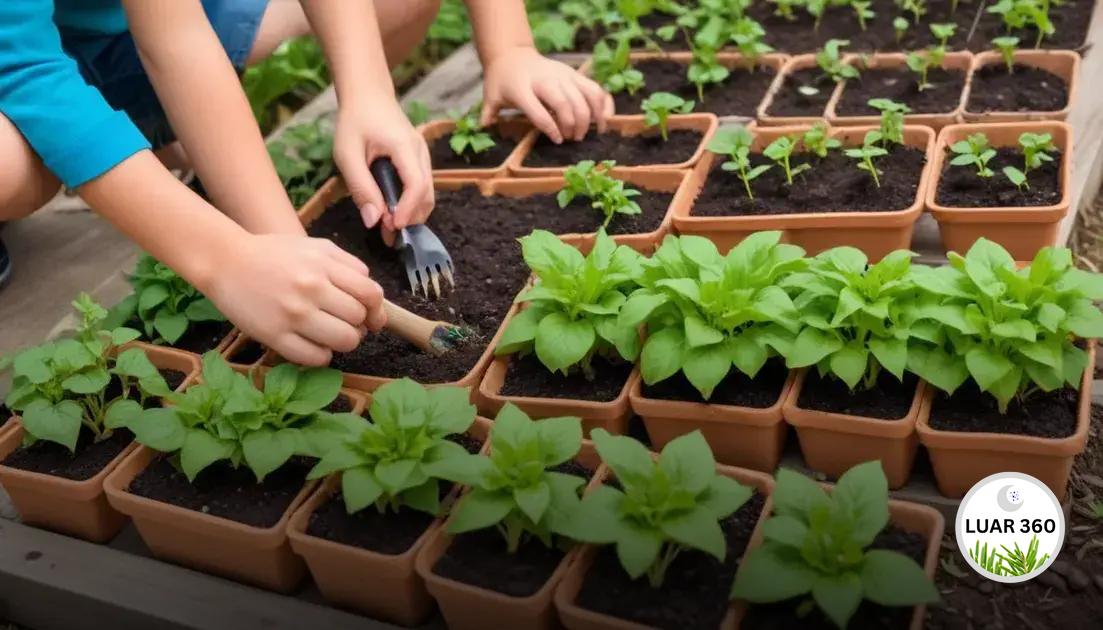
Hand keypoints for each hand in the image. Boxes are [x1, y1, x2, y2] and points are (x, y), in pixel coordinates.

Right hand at [206, 234, 386, 365]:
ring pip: (344, 341)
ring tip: (332, 334)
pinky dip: (323, 355)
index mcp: (323, 265)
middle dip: (359, 325)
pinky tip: (315, 345)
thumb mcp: (315, 247)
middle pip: (359, 320)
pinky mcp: (274, 336)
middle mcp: (311, 289)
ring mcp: (293, 314)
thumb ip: (348, 265)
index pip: (371, 294)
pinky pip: (316, 358)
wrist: (225, 261)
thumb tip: (373, 297)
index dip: (376, 308)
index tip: (370, 314)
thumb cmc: (274, 254)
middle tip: (347, 324)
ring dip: (344, 341)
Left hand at [334, 99, 432, 244]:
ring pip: (428, 193)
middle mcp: (420, 151)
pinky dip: (411, 203)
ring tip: (388, 226)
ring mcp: (423, 155)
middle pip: (428, 195)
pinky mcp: (419, 159)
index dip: (407, 211)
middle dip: (412, 218)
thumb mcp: (347, 154)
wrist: (367, 95)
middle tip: (387, 234)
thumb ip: (361, 187)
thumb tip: (373, 221)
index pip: (416, 186)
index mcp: (404, 146)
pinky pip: (422, 186)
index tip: (391, 227)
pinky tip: (392, 211)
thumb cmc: (354, 121)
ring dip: (412, 213)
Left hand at [481, 47, 613, 142]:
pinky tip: (604, 121)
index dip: (550, 128)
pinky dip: (603, 104)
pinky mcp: (574, 74)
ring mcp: (563, 75)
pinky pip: (595, 89)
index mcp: (522, 88)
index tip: (558, 140)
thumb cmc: (501, 81)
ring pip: (584, 96)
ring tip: (586, 134)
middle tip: (572, 139)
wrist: (513, 55)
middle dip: (572, 125)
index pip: (539, 111)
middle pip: (565, 104)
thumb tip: (482, 129)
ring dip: (589, 118)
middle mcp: (546, 80)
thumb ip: (489, 113)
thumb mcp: (490, 96)